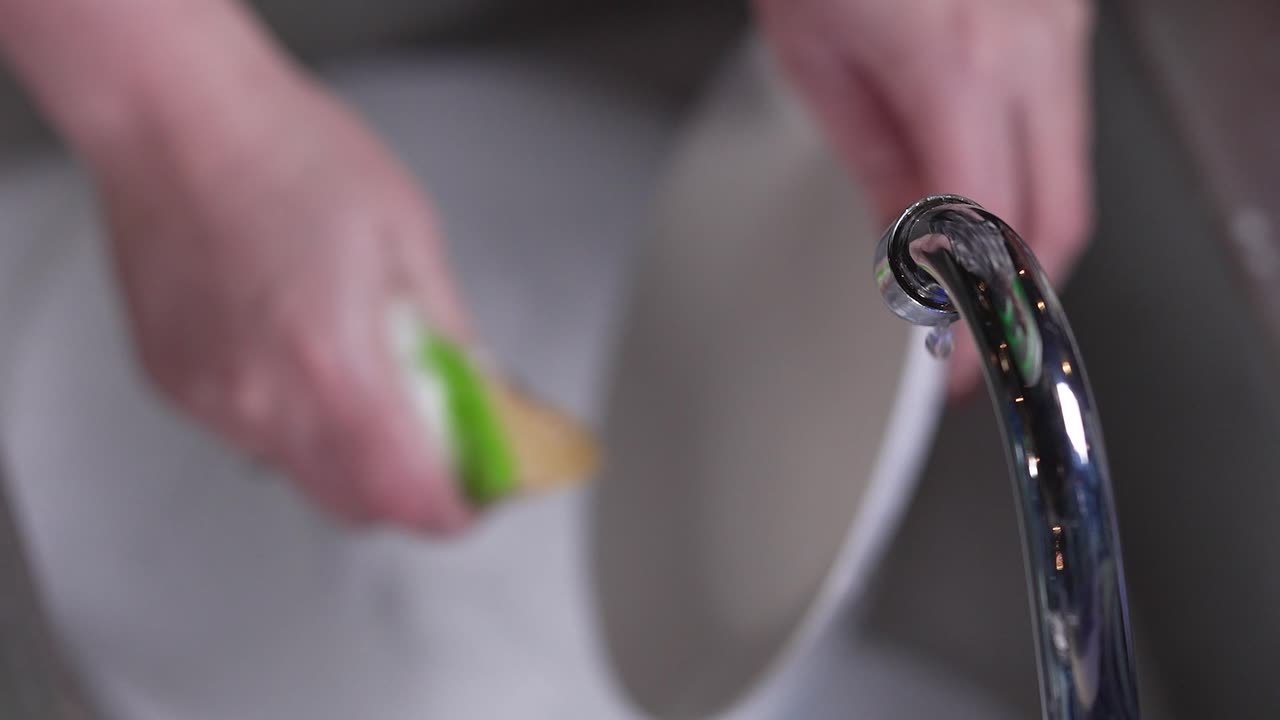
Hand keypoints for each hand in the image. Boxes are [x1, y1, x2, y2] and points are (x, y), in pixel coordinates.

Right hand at [93, 71, 473, 532]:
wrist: (175, 120)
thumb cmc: (287, 153)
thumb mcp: (410, 238)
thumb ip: (449, 333)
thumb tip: (478, 389)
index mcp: (335, 364)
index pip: (407, 496)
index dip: (456, 509)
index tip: (480, 494)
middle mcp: (265, 399)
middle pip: (356, 506)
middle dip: (409, 491)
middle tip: (441, 446)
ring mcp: (212, 400)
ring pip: (302, 476)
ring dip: (351, 458)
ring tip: (370, 386)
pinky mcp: (176, 386)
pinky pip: (251, 437)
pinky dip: (294, 422)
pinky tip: (302, 359)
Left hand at [756, 0, 1094, 396]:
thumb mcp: (818, 60)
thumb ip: (875, 163)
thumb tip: (903, 247)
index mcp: (954, 66)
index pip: (982, 237)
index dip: (974, 320)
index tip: (955, 364)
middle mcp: (1031, 45)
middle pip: (1057, 218)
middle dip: (1016, 297)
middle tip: (968, 337)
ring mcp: (1061, 26)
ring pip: (1074, 172)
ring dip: (1026, 238)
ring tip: (965, 272)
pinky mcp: (1065, 15)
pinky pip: (1067, 120)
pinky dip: (1033, 172)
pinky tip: (986, 188)